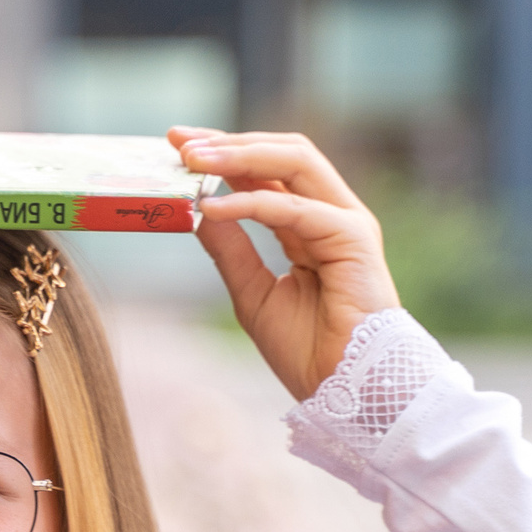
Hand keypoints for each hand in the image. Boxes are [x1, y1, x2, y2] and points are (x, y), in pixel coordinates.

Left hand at [171, 127, 400, 403]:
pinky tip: (213, 205)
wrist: (346, 390)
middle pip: (283, 152)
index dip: (224, 152)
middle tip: (180, 142)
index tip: (177, 144)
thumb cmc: (309, 351)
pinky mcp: (353, 238)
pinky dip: (250, 202)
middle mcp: (332, 214)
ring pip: (294, 162)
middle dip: (229, 142)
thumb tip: (200, 208)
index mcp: (310, 225)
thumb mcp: (252, 294)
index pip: (267, 170)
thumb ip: (230, 249)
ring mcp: (346, 222)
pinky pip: (293, 208)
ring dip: (239, 156)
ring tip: (193, 159)